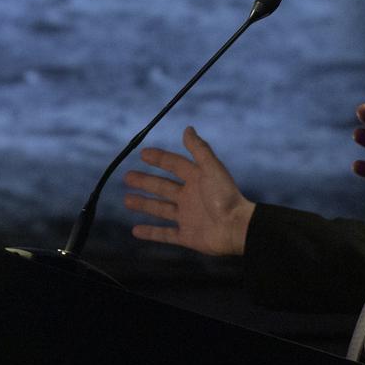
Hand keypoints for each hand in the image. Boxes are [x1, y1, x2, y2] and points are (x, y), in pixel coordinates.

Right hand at [122, 125, 255, 256]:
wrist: (237, 227)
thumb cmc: (226, 197)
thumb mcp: (212, 168)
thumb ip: (199, 149)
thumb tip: (188, 128)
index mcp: (197, 179)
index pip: (174, 165)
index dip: (159, 158)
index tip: (142, 153)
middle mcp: (190, 197)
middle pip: (163, 187)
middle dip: (145, 181)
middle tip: (127, 177)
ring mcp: (188, 217)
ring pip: (160, 209)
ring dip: (144, 204)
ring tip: (127, 200)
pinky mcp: (187, 236)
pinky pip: (165, 234)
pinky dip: (151, 233)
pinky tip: (136, 230)